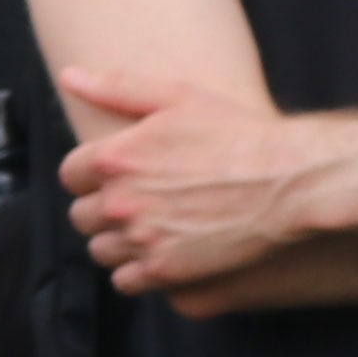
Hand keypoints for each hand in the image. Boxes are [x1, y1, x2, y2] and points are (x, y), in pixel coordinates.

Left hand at [54, 59, 334, 304]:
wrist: (287, 182)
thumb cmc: (236, 133)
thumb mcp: (178, 97)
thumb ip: (117, 87)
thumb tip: (70, 75)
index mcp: (116, 157)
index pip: (70, 174)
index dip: (92, 173)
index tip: (115, 172)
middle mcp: (121, 202)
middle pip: (81, 215)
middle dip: (102, 206)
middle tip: (136, 198)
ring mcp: (142, 241)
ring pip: (101, 250)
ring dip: (116, 239)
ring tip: (150, 225)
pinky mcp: (165, 273)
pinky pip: (125, 280)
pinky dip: (136, 269)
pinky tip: (161, 250)